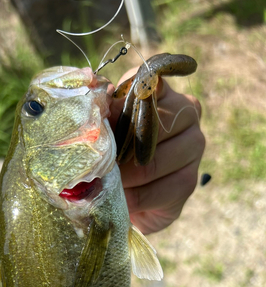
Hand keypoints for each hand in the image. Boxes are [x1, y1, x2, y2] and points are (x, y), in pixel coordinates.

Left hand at [109, 69, 204, 234]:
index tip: (102, 121)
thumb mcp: (106, 129)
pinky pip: (155, 190)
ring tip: (102, 186)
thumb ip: (103, 112)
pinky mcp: (188, 181)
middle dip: (116, 150)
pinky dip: (132, 198)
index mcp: (163, 92)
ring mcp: (193, 146)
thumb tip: (94, 101)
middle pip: (149, 127)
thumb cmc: (115, 155)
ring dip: (122, 179)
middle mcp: (186, 112)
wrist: (129, 197)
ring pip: (151, 163)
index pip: (146, 85)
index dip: (119, 106)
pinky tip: (120, 201)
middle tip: (94, 165)